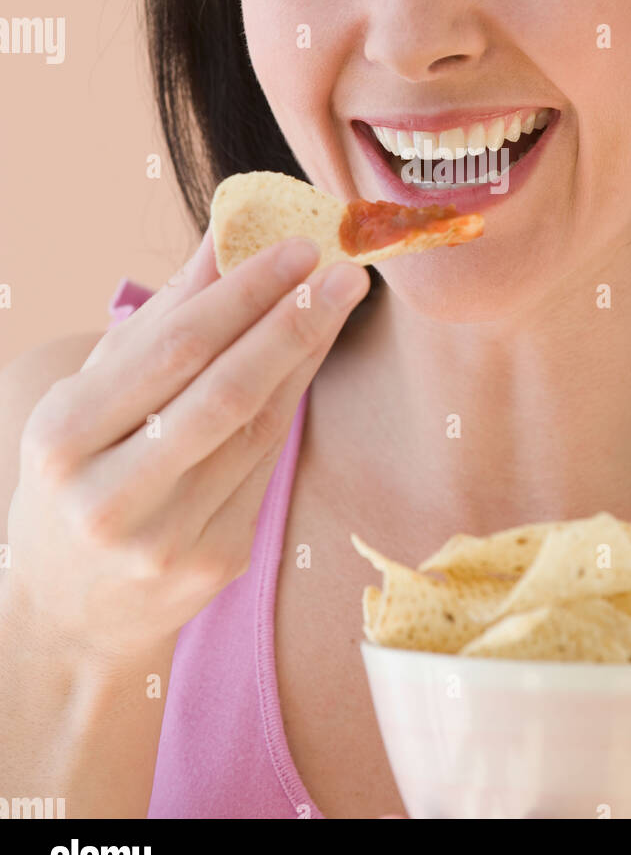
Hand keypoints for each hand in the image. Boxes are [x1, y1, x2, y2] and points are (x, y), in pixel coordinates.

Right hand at [6, 223, 369, 665]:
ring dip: (306, 355)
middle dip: (292, 320)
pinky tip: (311, 358)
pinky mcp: (215, 563)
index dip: (243, 294)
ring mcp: (168, 539)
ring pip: (257, 427)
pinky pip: (266, 465)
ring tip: (339, 299)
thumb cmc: (76, 477)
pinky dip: (291, 403)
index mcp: (63, 439)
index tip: (296, 247)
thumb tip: (222, 239)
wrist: (70, 614)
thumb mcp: (86, 399)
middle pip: (225, 390)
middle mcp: (112, 497)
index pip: (173, 350)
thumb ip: (156, 322)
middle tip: (343, 269)